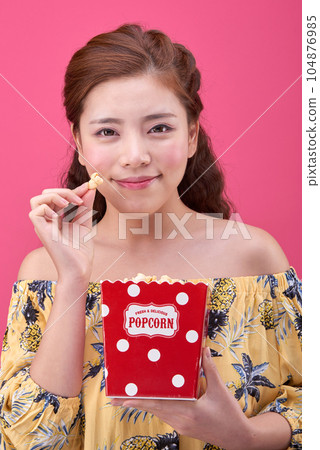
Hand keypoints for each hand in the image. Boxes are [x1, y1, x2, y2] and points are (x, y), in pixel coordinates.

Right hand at [29, 182, 96, 280]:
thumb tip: (90, 189)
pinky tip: (60, 218)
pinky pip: (35, 210)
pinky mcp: (40, 230)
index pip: (59, 196)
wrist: (80, 268)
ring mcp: (42, 225)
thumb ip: (86, 206)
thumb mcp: (86, 223)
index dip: (74, 190)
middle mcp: (47, 220)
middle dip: (65, 191)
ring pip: (36, 199)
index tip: (89, 186)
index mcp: (56, 218)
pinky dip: (48, 208)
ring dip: (54, 196)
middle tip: (80, 200)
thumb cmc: (81, 250)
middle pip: (46, 193)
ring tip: (70, 204)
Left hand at [111, 347, 250, 448]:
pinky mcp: (183, 426)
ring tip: (127, 396)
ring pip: (157, 412)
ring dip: (143, 404)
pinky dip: (155, 406)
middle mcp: (180, 420)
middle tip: (114, 398)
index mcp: (188, 412)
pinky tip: (150, 399)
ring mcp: (180, 425)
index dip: (139, 400)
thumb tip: (202, 349)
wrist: (238, 438)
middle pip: (153, 409)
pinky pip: (164, 414)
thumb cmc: (229, 414)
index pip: (158, 404)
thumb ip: (209, 368)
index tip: (121, 398)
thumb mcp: (220, 390)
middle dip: (133, 403)